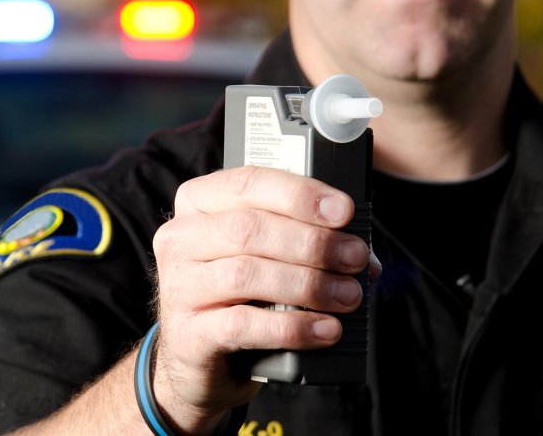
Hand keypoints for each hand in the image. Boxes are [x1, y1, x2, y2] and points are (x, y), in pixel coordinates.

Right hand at [150, 166, 374, 432]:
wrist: (200, 358)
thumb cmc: (238, 294)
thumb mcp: (263, 255)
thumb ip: (304, 240)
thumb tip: (364, 255)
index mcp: (198, 203)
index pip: (247, 183)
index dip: (299, 194)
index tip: (343, 211)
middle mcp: (180, 239)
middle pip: (249, 229)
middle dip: (312, 242)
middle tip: (355, 257)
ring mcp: (177, 287)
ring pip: (245, 275)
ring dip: (308, 284)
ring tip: (348, 295)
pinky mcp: (187, 334)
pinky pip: (242, 325)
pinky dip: (292, 327)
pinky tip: (324, 329)